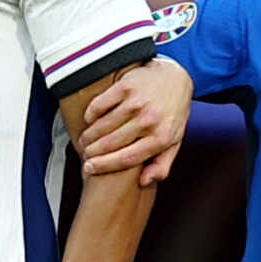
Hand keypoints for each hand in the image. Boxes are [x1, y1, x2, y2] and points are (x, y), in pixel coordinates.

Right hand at [80, 58, 192, 184]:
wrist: (175, 79)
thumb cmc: (171, 114)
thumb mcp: (173, 142)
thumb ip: (161, 166)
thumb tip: (144, 182)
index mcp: (161, 138)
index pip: (127, 158)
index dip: (104, 165)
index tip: (89, 168)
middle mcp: (149, 120)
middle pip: (110, 143)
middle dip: (92, 152)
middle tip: (85, 154)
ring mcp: (137, 102)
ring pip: (102, 125)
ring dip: (89, 135)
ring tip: (85, 140)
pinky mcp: (126, 86)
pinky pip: (99, 105)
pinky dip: (91, 115)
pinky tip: (91, 120)